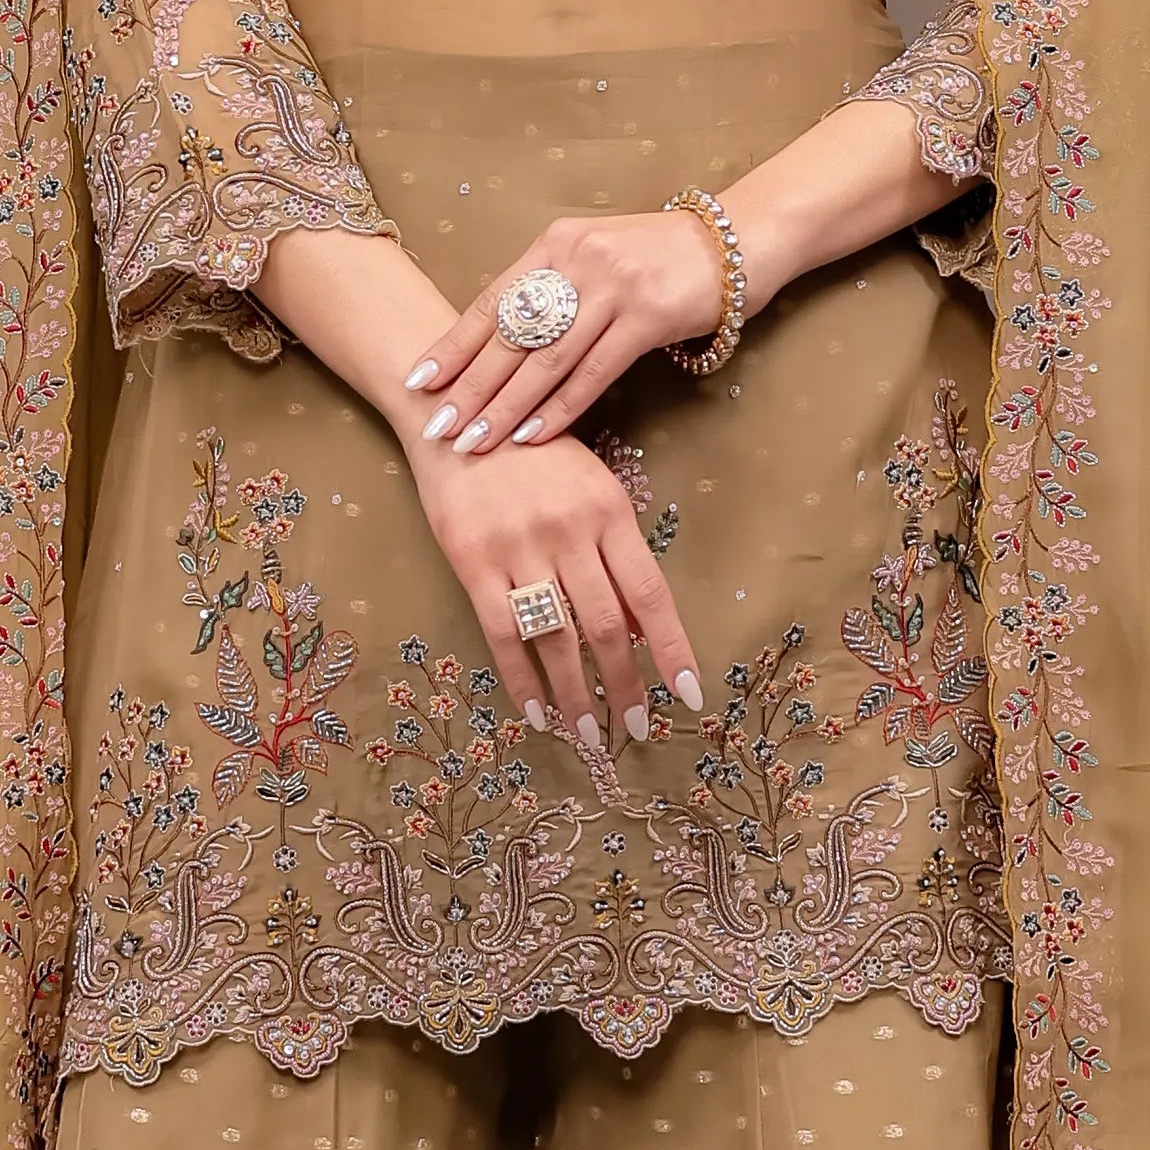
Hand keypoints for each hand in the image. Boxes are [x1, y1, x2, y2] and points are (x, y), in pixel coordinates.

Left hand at [405, 206, 729, 453]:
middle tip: (437, 428)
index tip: (417, 383)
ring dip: (505, 408)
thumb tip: (498, 345)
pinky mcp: (648, 316)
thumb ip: (551, 289)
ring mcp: (613, 286)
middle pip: (511, 336)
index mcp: (555, 244)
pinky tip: (531, 436)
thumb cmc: (658, 258)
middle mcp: (577, 260)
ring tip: (474, 442)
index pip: (490, 302)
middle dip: (469, 388)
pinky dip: (558, 409)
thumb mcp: (594, 258)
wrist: (735, 242)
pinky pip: (593, 373)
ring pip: (545, 360)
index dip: (452, 346)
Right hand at [410, 426, 701, 747]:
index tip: (687, 694)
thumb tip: (641, 629)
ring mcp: (519, 546)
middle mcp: (569, 531)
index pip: (650, 593)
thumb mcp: (591, 488)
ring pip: (557, 636)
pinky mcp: (473, 560)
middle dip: (625, 685)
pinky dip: (522, 677)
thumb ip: (615, 554)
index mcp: (609, 511)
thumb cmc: (536, 455)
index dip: (672, 648)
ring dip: (577, 693)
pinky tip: (535, 711)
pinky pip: (503, 631)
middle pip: (606, 625)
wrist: (462, 414)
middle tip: (636, 730)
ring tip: (590, 734)